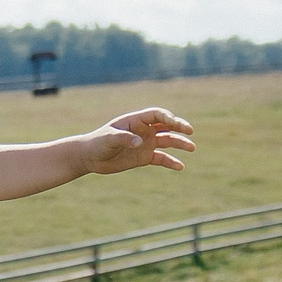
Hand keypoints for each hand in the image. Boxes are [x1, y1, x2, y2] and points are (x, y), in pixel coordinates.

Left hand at [79, 108, 194, 174]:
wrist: (89, 158)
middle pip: (167, 125)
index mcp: (135, 121)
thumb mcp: (107, 139)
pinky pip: (162, 158)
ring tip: (192, 148)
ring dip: (180, 143)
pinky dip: (171, 162)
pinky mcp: (144, 157)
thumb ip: (123, 138)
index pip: (156, 115)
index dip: (167, 117)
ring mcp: (145, 143)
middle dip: (179, 126)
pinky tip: (180, 167)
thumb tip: (140, 142)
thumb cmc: (97, 144)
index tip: (174, 123)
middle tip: (190, 131)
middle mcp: (144, 131)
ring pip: (168, 141)